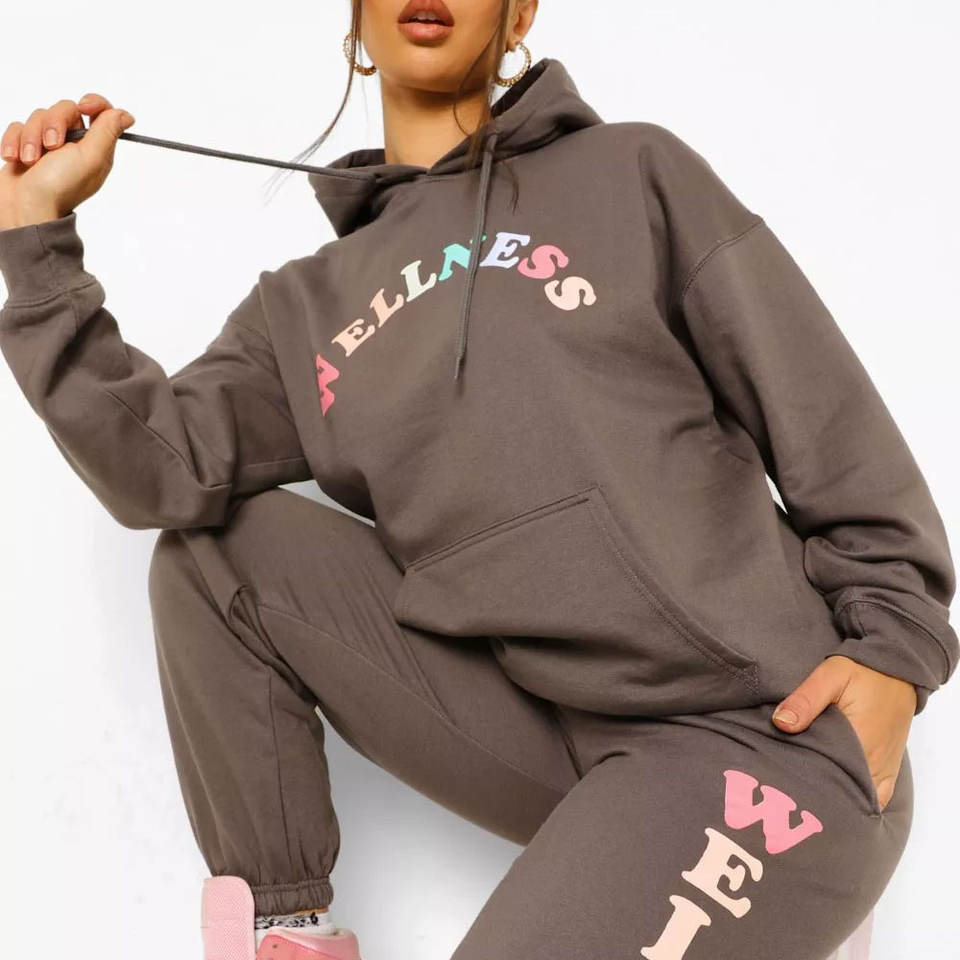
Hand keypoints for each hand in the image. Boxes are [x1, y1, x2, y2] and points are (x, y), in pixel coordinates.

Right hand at [0, 93, 134, 228]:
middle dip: (53, 124)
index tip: (83, 106)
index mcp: (95, 148)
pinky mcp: (26, 146)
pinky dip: (15, 141)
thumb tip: (126, 115)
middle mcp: (74, 145)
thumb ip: (107, 132)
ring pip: (39, 116)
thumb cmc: (59, 187)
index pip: (100, 112)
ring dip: (31, 137)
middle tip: (51, 147)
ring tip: (30, 160)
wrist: (24, 207)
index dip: (94, 103)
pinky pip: (18, 127)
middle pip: (65, 109)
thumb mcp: (90, 158)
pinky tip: (15, 159)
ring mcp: (49, 146)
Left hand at [770, 654, 915, 811]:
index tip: (783, 783)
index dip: (805, 785)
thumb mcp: (830, 677)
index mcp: (859, 743)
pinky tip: (835, 796)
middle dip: (817, 794)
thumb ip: (805, 700)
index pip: (829, 779)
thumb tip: (780, 723)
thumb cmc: (862, 673)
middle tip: (788, 791)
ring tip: (807, 794)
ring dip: (837, 798)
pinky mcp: (888, 769)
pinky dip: (856, 799)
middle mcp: (875, 763)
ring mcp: (884, 770)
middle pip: (843, 794)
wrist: (896, 672)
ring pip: (859, 798)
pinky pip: (875, 797)